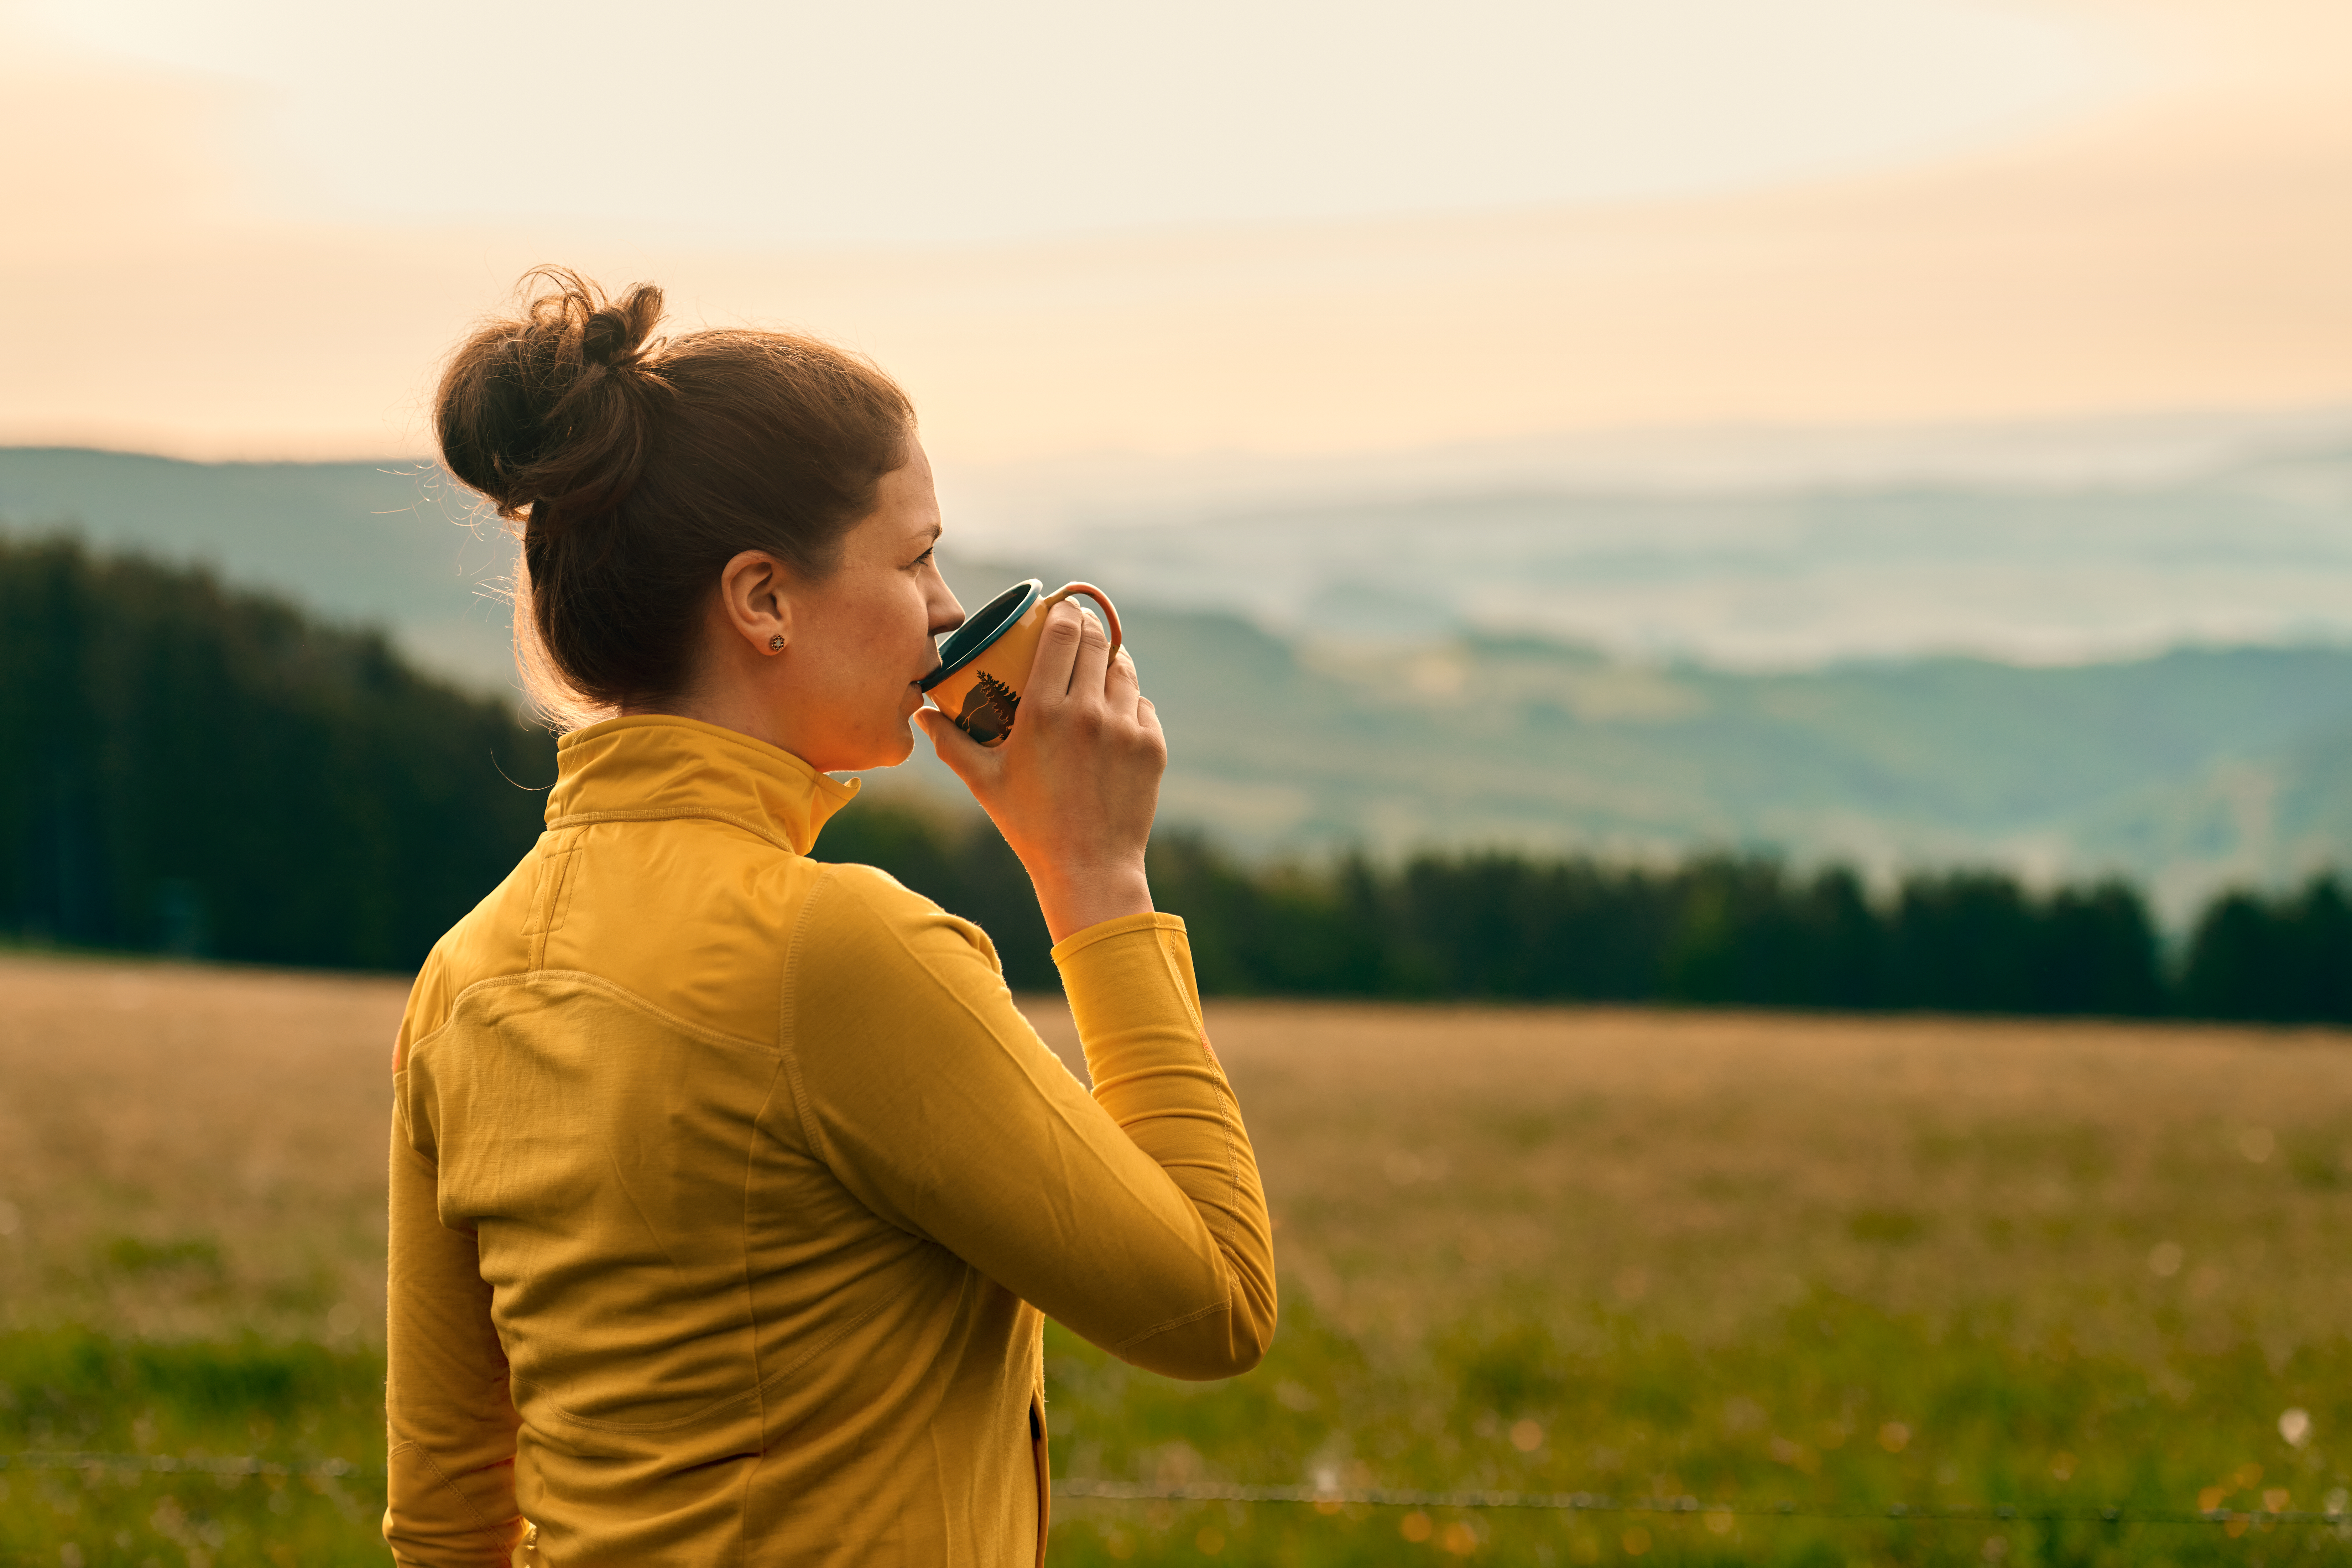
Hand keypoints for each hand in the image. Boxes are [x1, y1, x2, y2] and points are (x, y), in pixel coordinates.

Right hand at [915, 601, 1164, 943]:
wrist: (1089, 870)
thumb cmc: (1030, 826)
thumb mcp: (984, 782)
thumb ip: (951, 742)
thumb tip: (921, 713)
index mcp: (1045, 711)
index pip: (1063, 634)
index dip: (1065, 612)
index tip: (1061, 607)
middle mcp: (1090, 712)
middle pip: (1097, 641)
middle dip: (1088, 628)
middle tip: (1078, 629)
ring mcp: (1127, 728)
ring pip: (1124, 671)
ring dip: (1110, 664)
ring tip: (1096, 671)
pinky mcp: (1152, 747)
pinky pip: (1143, 707)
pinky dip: (1128, 705)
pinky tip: (1113, 718)